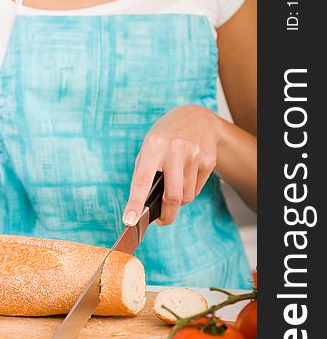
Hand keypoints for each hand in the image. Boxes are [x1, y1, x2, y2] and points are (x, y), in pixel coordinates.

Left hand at [122, 105, 222, 225]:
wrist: (197, 118)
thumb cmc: (165, 136)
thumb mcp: (148, 147)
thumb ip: (143, 173)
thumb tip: (141, 206)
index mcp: (154, 146)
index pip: (142, 180)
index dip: (135, 203)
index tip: (130, 220)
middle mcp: (175, 150)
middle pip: (172, 197)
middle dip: (167, 215)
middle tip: (162, 221)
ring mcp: (194, 155)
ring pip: (186, 196)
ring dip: (178, 200)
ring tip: (174, 184)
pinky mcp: (208, 161)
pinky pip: (196, 189)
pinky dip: (189, 190)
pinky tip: (187, 174)